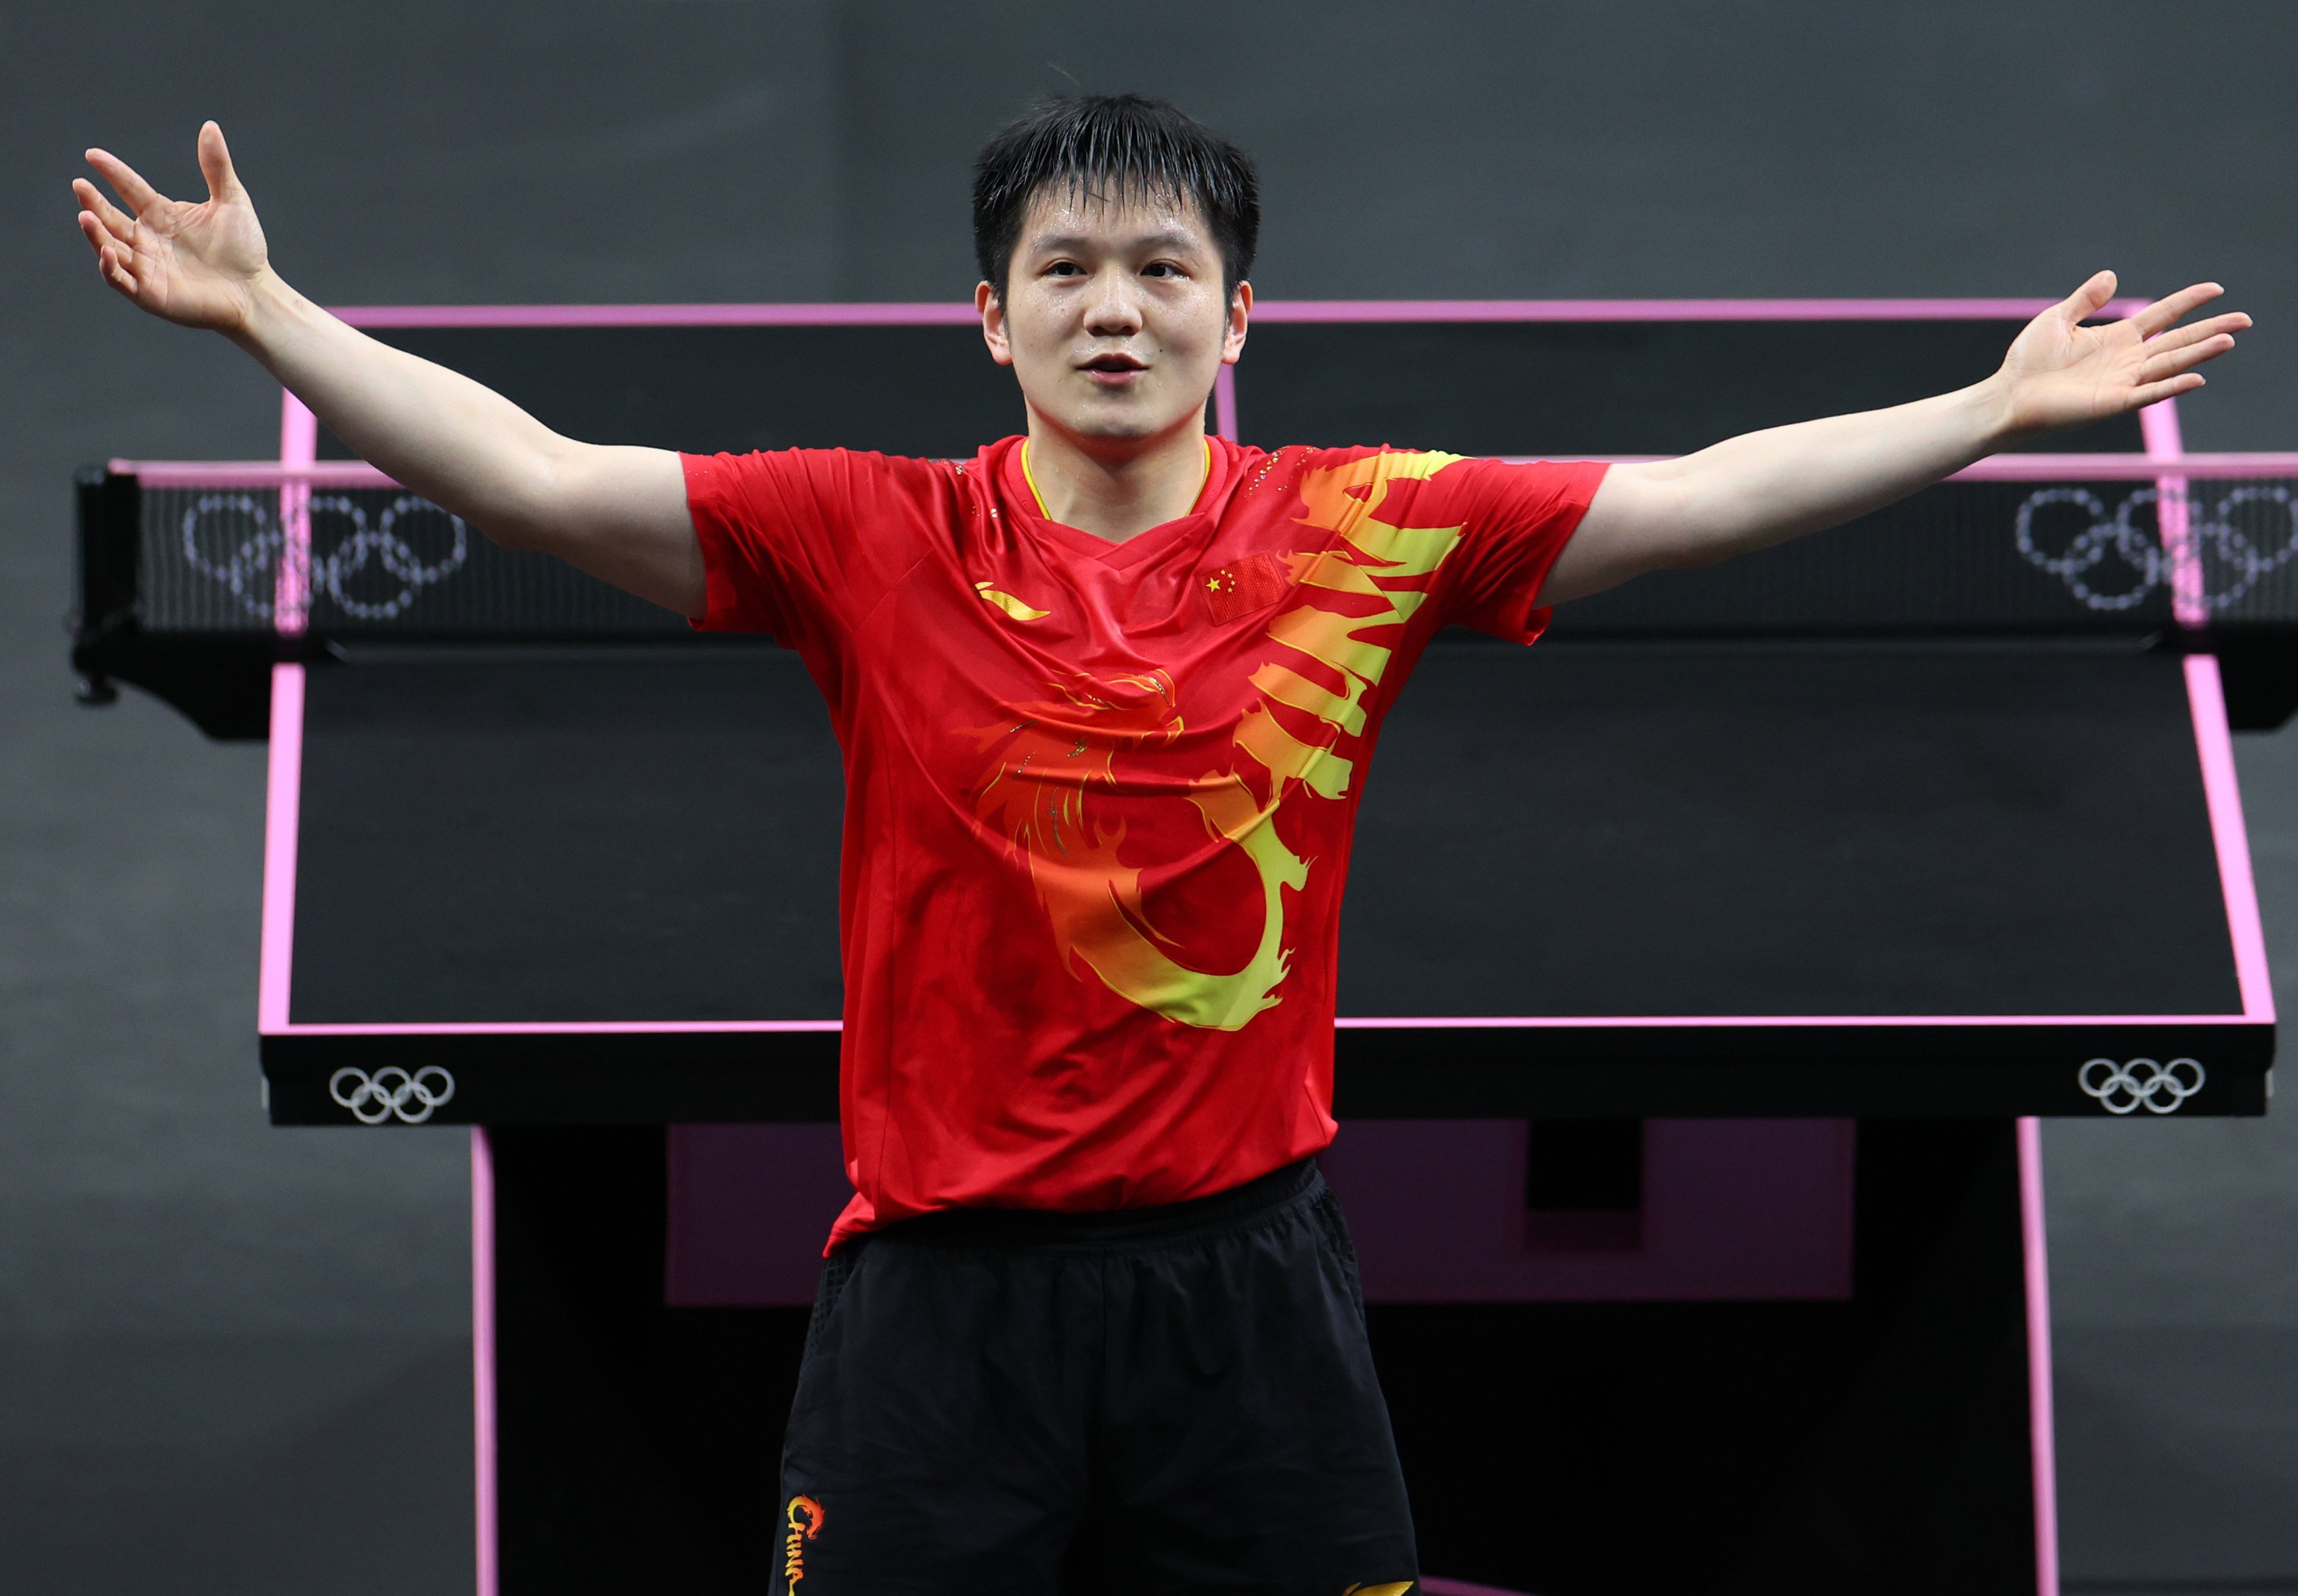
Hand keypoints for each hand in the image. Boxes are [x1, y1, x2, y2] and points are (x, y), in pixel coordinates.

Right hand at [74, 121, 269, 334]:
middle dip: (94, 203)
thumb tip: (210, 126)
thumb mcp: (231, 202)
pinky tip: (107, 251)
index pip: (130, 189)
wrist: (257, 292)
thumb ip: (216, 167)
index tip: (92, 155)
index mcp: (162, 216)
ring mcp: (147, 267)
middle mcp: (148, 240)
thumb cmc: (245, 249)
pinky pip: (122, 281)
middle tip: (80, 185)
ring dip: (96, 233)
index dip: (112, 172)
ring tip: (85, 215)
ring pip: (110, 247)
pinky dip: (111, 268)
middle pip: (111, 219)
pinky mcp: (151, 295)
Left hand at [1995, 270, 2248, 436]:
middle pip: (2178, 341)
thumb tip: (2112, 275)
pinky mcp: (2112, 403)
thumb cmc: (2028, 361)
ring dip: (2200, 354)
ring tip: (2230, 340)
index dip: (2188, 301)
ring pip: (2171, 365)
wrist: (2008, 395)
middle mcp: (2127, 359)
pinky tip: (2196, 378)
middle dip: (2211, 329)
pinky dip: (2172, 387)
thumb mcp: (2057, 320)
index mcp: (2117, 338)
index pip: (2163, 315)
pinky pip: (2148, 394)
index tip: (2216, 288)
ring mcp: (2123, 382)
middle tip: (2245, 319)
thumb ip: (2086, 300)